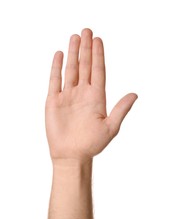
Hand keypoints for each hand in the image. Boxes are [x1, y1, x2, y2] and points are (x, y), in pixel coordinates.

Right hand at [45, 29, 136, 162]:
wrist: (72, 155)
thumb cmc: (91, 144)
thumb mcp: (111, 127)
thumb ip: (121, 109)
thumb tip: (135, 94)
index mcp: (96, 98)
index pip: (98, 71)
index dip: (98, 56)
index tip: (98, 40)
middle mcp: (82, 93)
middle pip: (85, 66)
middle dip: (86, 49)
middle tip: (87, 31)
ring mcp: (68, 96)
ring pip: (71, 70)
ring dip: (73, 54)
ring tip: (75, 37)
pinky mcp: (54, 100)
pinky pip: (55, 80)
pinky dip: (56, 67)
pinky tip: (59, 55)